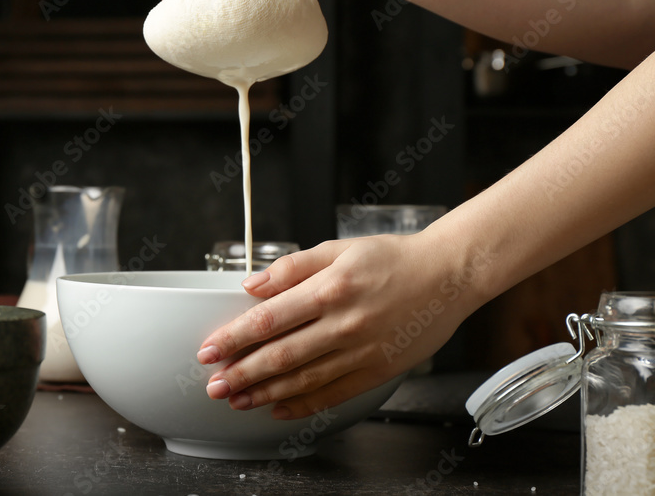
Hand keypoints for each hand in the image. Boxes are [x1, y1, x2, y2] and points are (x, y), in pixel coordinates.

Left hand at [196, 232, 476, 418]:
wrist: (448, 275)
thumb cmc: (393, 257)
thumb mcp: (338, 248)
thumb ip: (293, 267)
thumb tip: (252, 284)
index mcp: (329, 289)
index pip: (268, 319)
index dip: (234, 338)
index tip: (209, 350)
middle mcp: (344, 323)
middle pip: (281, 356)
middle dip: (241, 374)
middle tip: (214, 385)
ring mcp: (361, 351)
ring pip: (303, 380)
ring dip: (265, 393)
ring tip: (237, 400)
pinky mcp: (377, 370)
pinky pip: (334, 394)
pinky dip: (304, 405)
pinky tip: (279, 409)